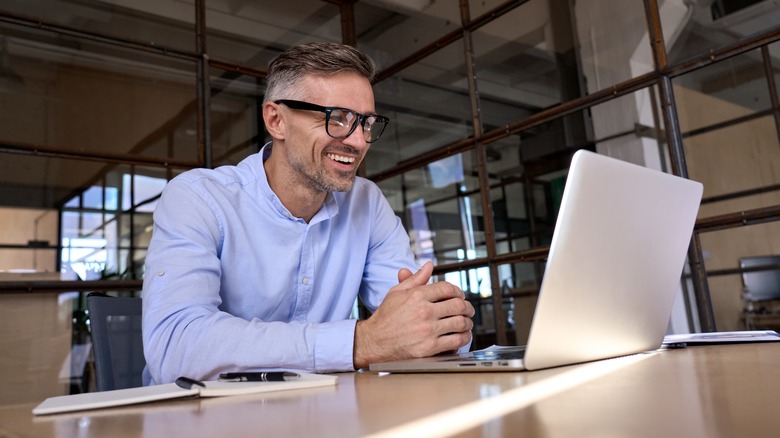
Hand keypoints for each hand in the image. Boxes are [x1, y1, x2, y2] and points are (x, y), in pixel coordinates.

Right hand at [353, 262, 474, 368]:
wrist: (374, 342)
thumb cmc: (385, 318)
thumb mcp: (397, 293)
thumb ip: (415, 279)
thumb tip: (428, 266)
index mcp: (417, 296)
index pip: (447, 288)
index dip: (458, 291)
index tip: (460, 296)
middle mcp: (424, 311)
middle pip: (458, 305)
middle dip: (467, 307)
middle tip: (468, 310)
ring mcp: (428, 330)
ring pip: (460, 322)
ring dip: (468, 322)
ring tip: (467, 323)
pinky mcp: (430, 347)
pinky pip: (456, 341)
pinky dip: (464, 338)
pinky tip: (462, 336)